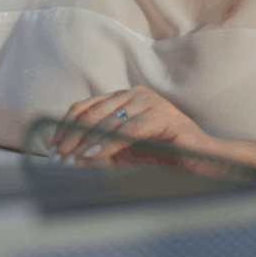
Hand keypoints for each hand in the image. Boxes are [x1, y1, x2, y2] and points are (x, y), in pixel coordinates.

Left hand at [49, 86, 215, 165]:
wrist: (202, 161)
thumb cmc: (163, 157)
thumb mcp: (123, 155)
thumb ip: (99, 152)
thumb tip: (70, 158)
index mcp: (123, 98)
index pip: (84, 107)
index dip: (65, 126)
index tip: (53, 148)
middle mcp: (135, 94)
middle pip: (91, 112)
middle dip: (71, 137)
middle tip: (58, 157)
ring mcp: (150, 101)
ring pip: (107, 121)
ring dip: (85, 142)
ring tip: (72, 159)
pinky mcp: (163, 115)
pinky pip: (128, 130)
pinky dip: (107, 144)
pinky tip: (93, 155)